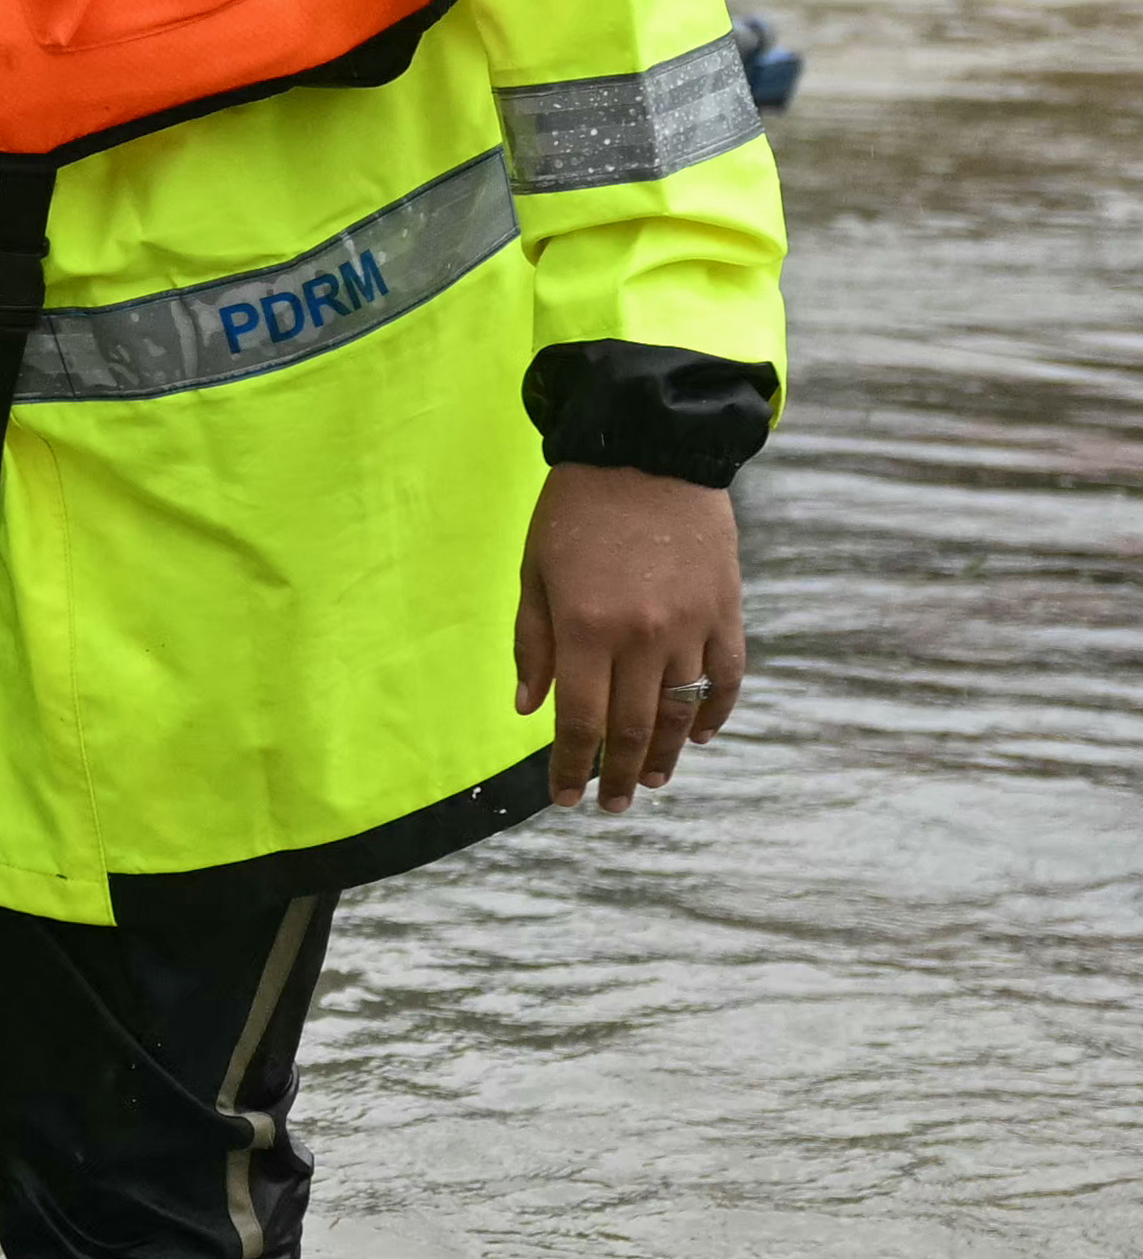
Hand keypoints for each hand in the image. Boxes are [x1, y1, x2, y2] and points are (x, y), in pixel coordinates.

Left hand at [516, 463, 744, 810]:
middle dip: (619, 775)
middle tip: (612, 805)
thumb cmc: (575, 511)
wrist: (647, 453)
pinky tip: (703, 736)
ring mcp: (690, 627)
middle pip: (634, 729)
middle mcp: (640, 637)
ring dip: (670, 756)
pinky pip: (728, 679)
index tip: (564, 797)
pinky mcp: (727, 613)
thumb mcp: (534, 573)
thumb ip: (532, 644)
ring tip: (654, 781)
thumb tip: (529, 710)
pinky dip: (718, 713)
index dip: (570, 767)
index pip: (578, 722)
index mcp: (584, 629)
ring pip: (683, 713)